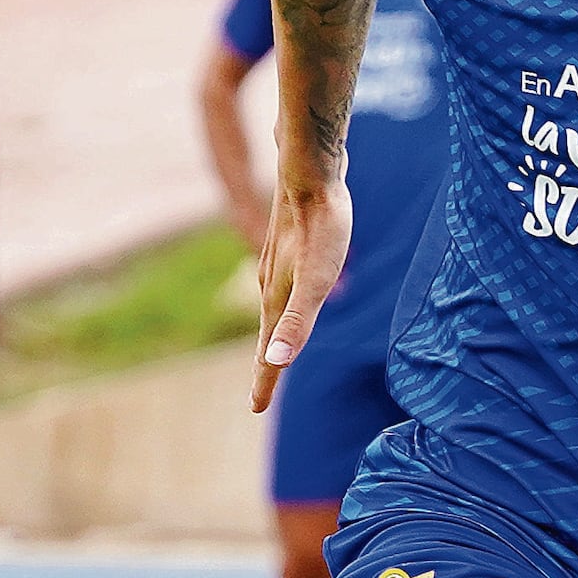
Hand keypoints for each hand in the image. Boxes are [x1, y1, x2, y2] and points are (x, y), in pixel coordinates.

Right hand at [254, 181, 348, 413]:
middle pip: (266, 333)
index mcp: (276, 298)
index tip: (256, 408)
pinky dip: (281, 304)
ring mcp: (277, 262)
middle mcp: (270, 283)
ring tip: (272, 350)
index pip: (268, 352)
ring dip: (270, 333)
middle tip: (261, 390)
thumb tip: (276, 361)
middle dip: (264, 364)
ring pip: (272, 308)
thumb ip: (298, 321)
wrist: (310, 170)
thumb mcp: (317, 278)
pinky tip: (286, 294)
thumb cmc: (321, 225)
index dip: (264, 380)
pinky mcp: (289, 244)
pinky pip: (282, 284)